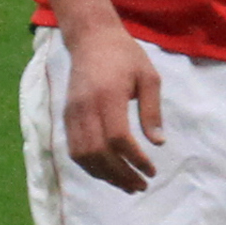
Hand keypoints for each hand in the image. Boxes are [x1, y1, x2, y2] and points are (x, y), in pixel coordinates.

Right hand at [58, 19, 166, 192]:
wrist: (91, 39)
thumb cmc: (125, 55)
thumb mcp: (148, 77)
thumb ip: (152, 111)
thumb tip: (158, 143)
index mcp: (108, 95)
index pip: (117, 138)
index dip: (134, 159)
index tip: (151, 170)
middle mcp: (85, 107)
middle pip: (98, 152)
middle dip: (120, 174)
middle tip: (141, 186)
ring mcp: (72, 113)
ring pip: (83, 155)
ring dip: (105, 175)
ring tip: (127, 185)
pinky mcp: (67, 117)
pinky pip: (75, 150)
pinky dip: (90, 167)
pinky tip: (108, 173)